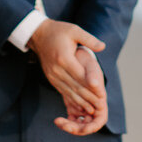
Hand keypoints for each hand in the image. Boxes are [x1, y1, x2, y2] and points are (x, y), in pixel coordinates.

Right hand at [27, 20, 108, 137]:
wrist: (38, 35)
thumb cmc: (58, 31)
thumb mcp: (74, 30)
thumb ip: (89, 39)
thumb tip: (102, 47)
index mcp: (64, 58)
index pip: (81, 76)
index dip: (92, 87)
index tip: (103, 95)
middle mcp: (57, 69)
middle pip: (75, 87)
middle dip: (89, 98)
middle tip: (101, 107)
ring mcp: (53, 75)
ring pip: (69, 92)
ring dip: (81, 102)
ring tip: (92, 110)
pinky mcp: (51, 78)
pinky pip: (63, 91)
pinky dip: (72, 100)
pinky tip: (80, 106)